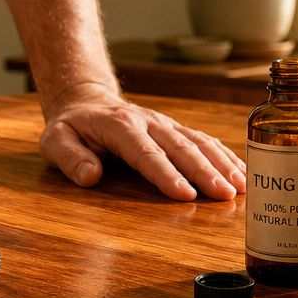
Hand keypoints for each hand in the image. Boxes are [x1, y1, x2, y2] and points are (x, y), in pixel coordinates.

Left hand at [39, 85, 245, 200]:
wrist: (86, 102)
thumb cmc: (71, 128)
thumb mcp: (54, 140)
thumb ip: (69, 157)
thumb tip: (90, 175)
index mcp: (119, 126)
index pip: (145, 152)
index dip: (165, 173)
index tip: (184, 194)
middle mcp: (148, 122)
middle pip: (180, 147)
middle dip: (204, 171)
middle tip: (224, 195)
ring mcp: (165, 124)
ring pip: (198, 142)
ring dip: (222, 164)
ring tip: (242, 188)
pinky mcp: (176, 129)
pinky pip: (204, 140)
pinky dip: (225, 156)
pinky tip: (243, 174)